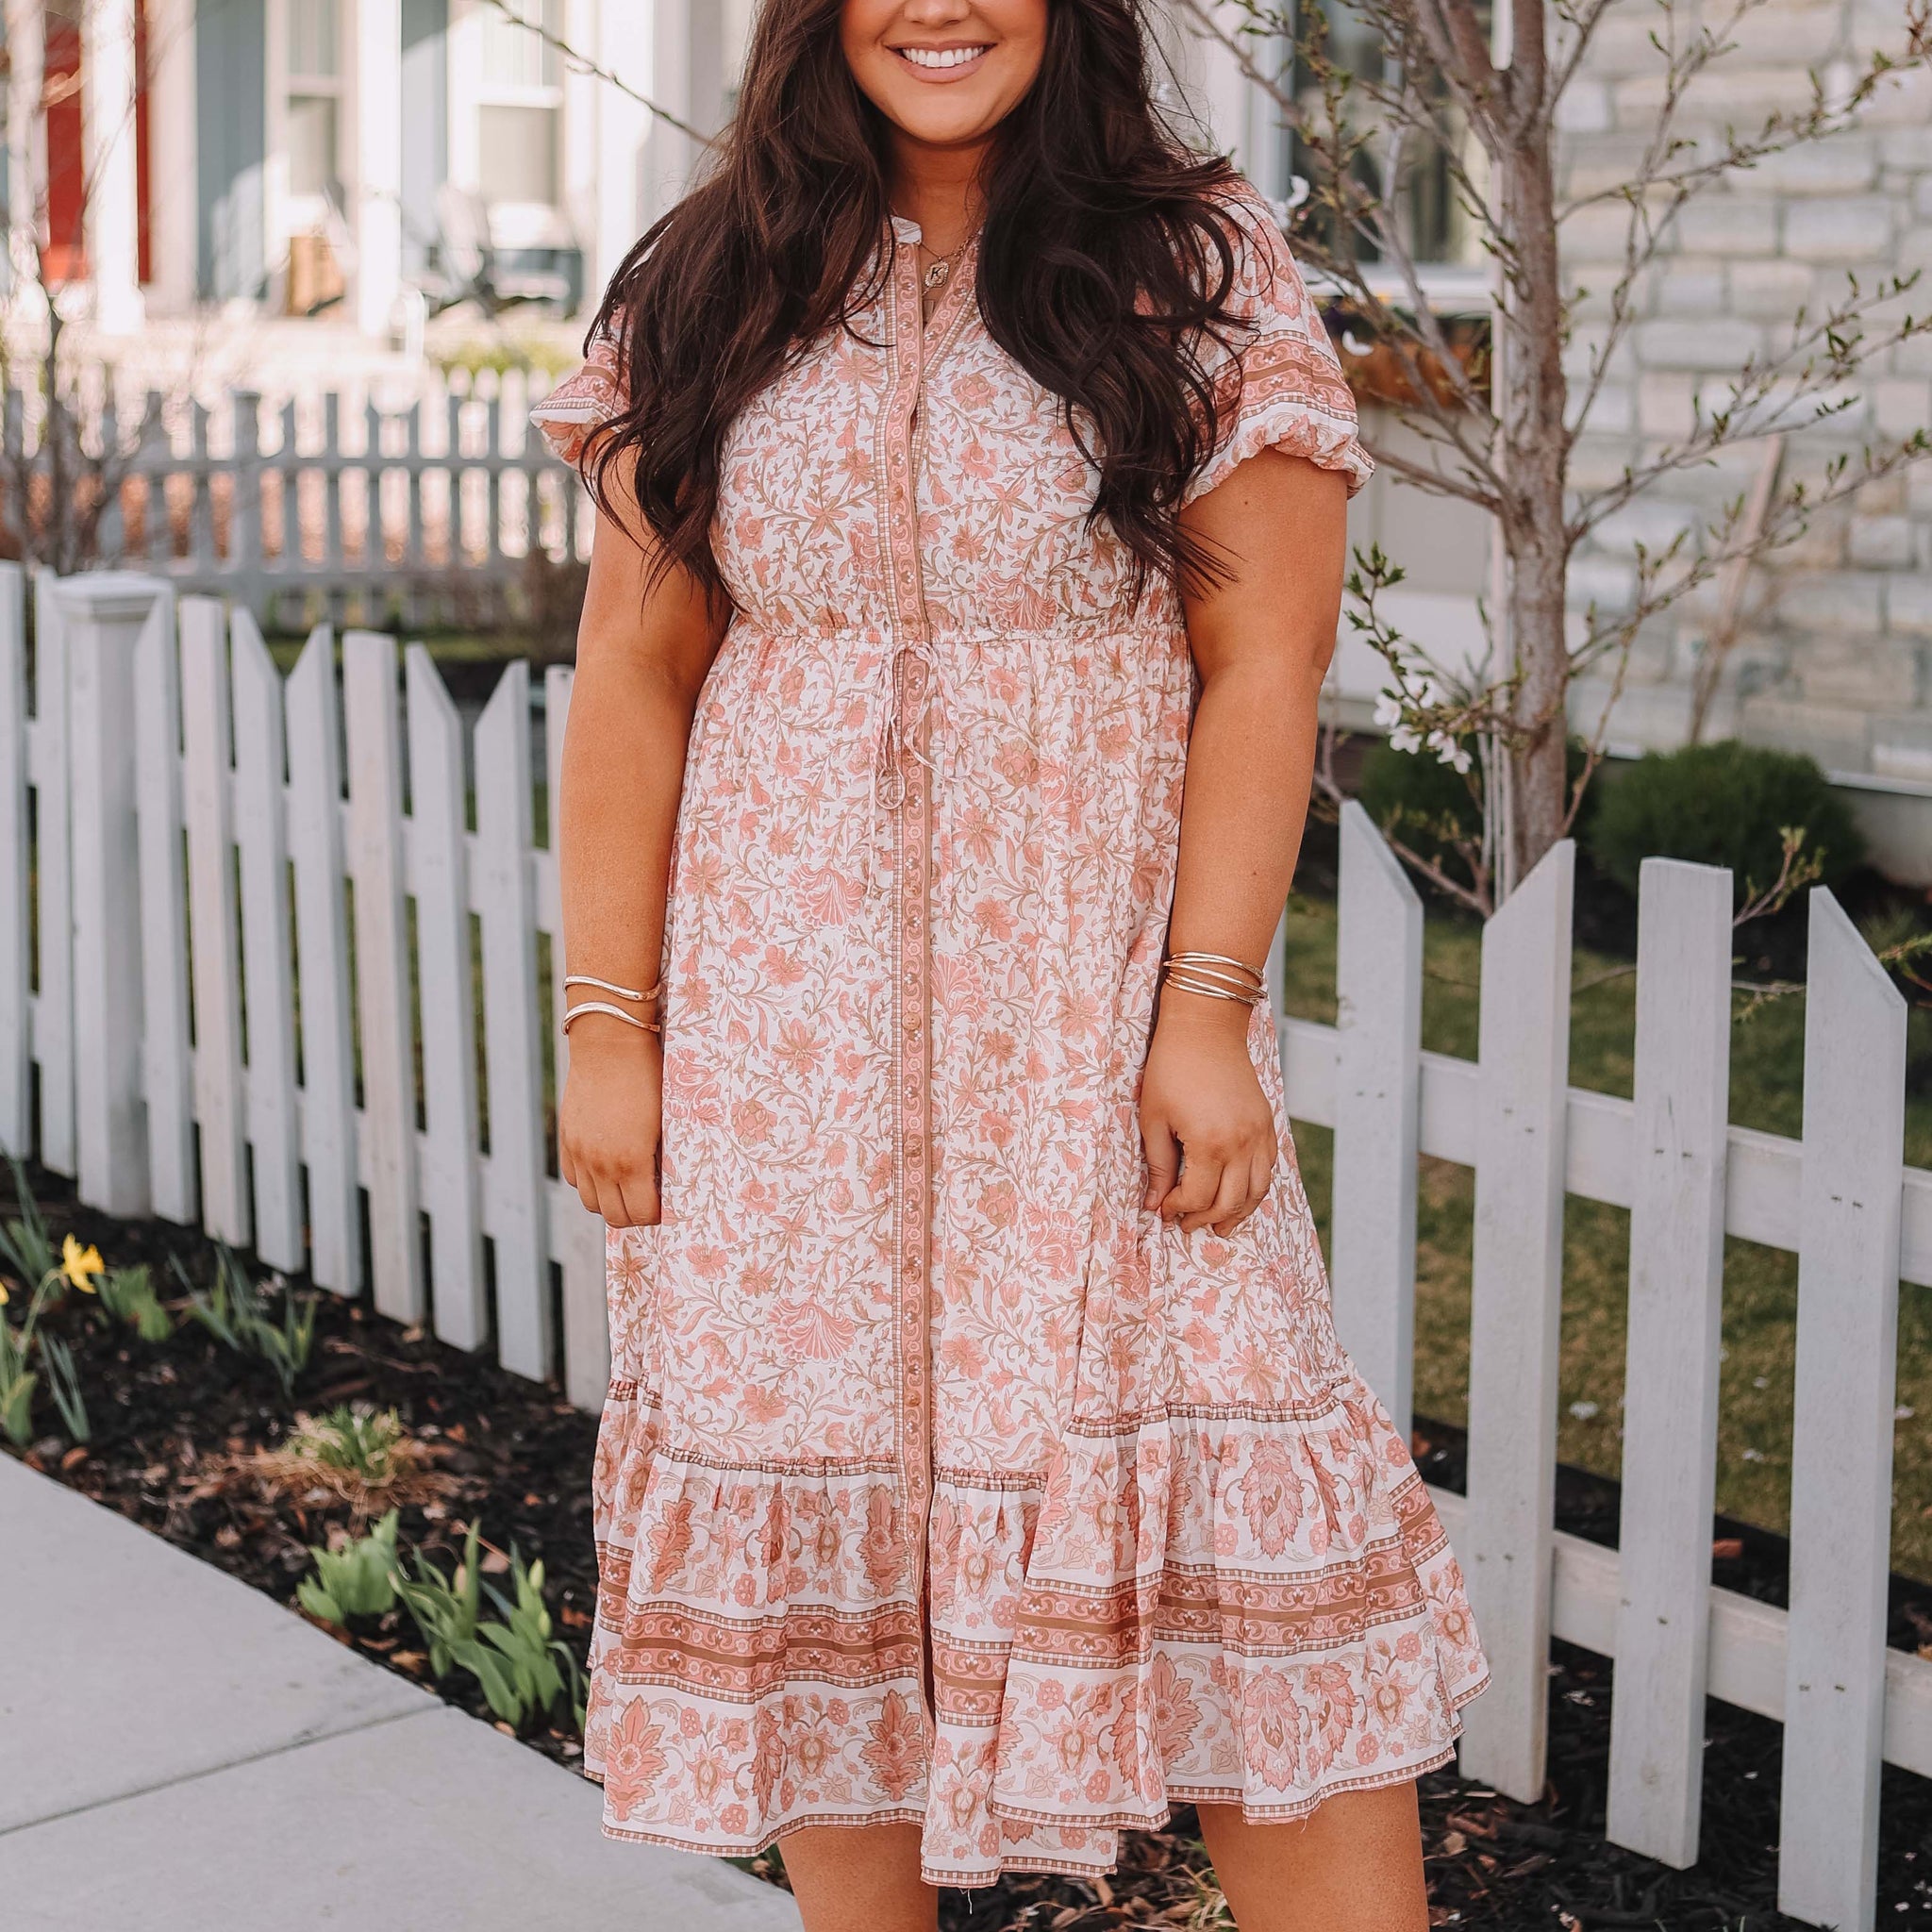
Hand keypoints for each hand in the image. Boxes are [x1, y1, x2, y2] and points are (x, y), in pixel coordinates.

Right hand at [559, 1023, 662, 1227]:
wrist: (609, 1045)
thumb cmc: (649, 1077)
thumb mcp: (665, 1120)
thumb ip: (662, 1157)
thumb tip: (665, 1183)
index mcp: (632, 1161)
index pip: (642, 1214)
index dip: (657, 1215)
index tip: (666, 1206)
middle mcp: (601, 1164)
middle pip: (614, 1216)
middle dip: (634, 1215)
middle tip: (648, 1201)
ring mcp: (580, 1153)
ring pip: (591, 1203)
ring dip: (609, 1201)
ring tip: (627, 1186)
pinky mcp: (567, 1140)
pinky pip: (574, 1179)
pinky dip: (589, 1182)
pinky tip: (605, 1168)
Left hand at [1140, 994, 1277, 1236]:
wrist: (1206, 1029)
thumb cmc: (1171, 1069)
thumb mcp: (1154, 1119)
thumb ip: (1159, 1166)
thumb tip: (1154, 1204)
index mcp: (1210, 1143)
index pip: (1199, 1197)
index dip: (1179, 1210)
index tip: (1164, 1210)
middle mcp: (1241, 1143)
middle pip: (1229, 1202)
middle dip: (1205, 1219)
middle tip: (1186, 1226)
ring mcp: (1259, 1134)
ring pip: (1256, 1191)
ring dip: (1237, 1213)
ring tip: (1219, 1227)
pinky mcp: (1267, 1124)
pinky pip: (1269, 1168)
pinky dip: (1255, 1188)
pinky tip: (1239, 1195)